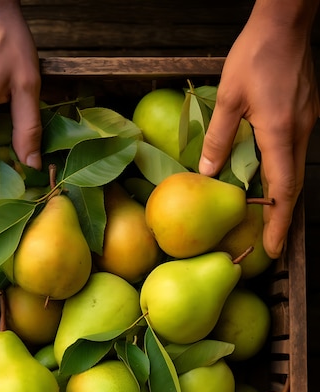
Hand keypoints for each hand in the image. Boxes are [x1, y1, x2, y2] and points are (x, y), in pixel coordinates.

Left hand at [199, 2, 319, 257]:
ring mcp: (307, 124)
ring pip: (295, 171)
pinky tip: (271, 182)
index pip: (282, 190)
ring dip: (284, 198)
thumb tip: (206, 171)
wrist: (286, 22)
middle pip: (294, 187)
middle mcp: (300, 133)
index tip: (274, 248)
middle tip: (273, 244)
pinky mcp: (305, 115)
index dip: (278, 222)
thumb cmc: (256, 53)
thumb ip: (218, 138)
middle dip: (283, 218)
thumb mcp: (228, 97)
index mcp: (281, 133)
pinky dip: (284, 175)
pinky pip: (295, 154)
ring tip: (270, 220)